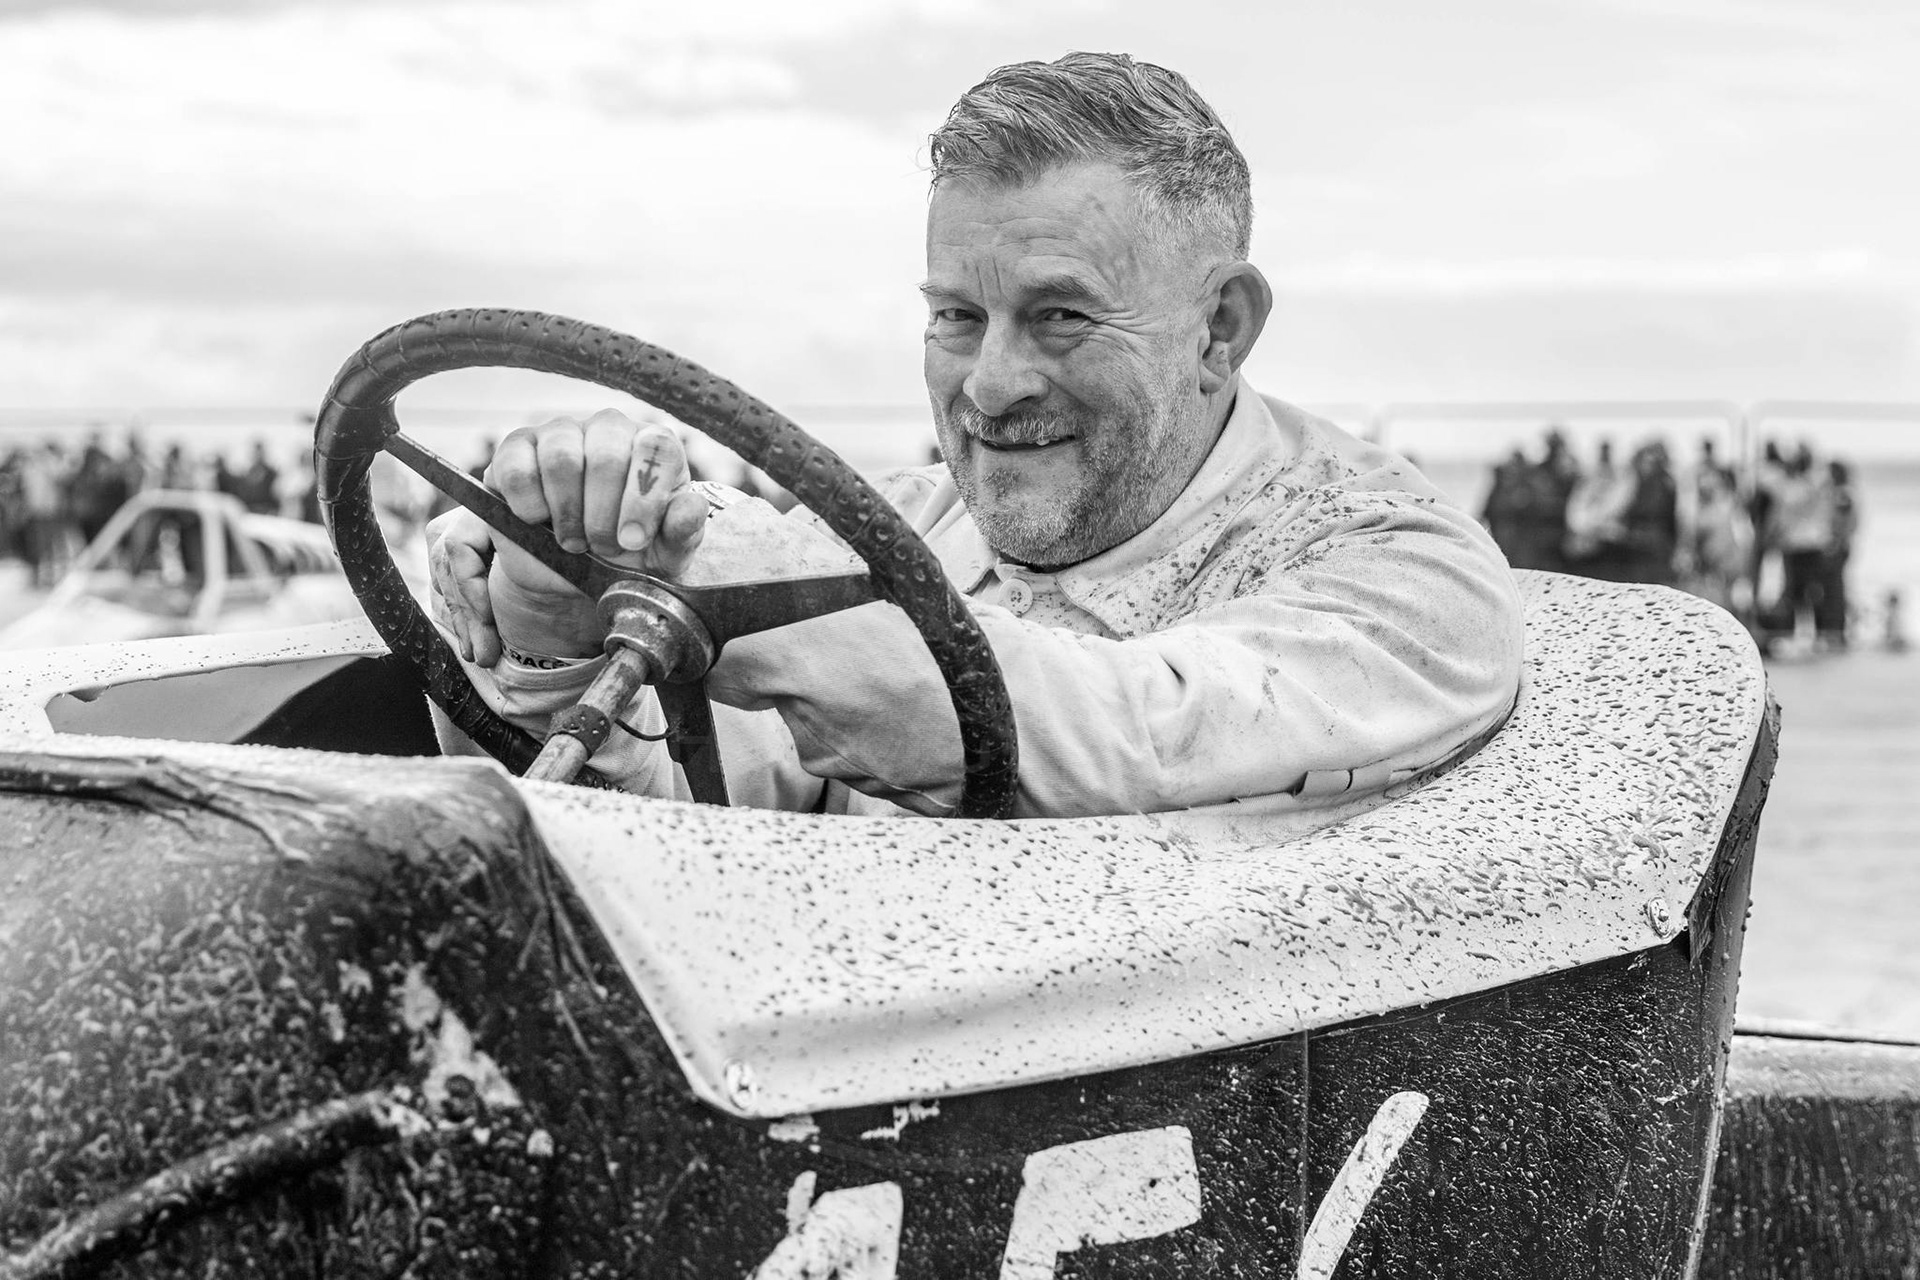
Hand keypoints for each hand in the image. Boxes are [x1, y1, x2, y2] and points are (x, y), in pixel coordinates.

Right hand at [428, 410, 709, 664]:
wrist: (575, 570)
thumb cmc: (629, 554)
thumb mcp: (664, 555)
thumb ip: (682, 532)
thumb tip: (692, 507)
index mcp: (653, 446)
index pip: (657, 448)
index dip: (643, 498)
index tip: (632, 541)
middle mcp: (609, 428)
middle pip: (607, 456)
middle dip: (603, 516)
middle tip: (602, 548)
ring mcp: (561, 432)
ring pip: (561, 458)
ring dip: (568, 513)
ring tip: (574, 542)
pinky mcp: (517, 448)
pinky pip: (517, 468)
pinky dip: (529, 506)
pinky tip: (539, 523)